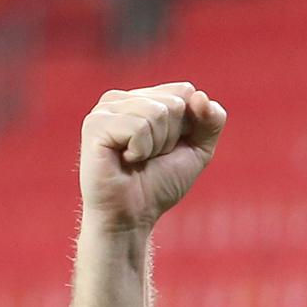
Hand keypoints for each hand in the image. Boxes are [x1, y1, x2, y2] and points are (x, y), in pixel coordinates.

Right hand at [78, 82, 225, 232]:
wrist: (133, 215)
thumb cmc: (160, 182)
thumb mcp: (199, 150)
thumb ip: (211, 120)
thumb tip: (200, 95)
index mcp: (145, 98)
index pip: (186, 91)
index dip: (189, 127)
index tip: (169, 148)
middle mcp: (123, 98)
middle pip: (174, 103)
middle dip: (172, 138)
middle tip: (150, 157)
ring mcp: (105, 108)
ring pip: (157, 112)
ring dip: (156, 145)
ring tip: (136, 159)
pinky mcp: (95, 123)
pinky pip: (138, 126)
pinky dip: (141, 150)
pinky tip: (124, 160)